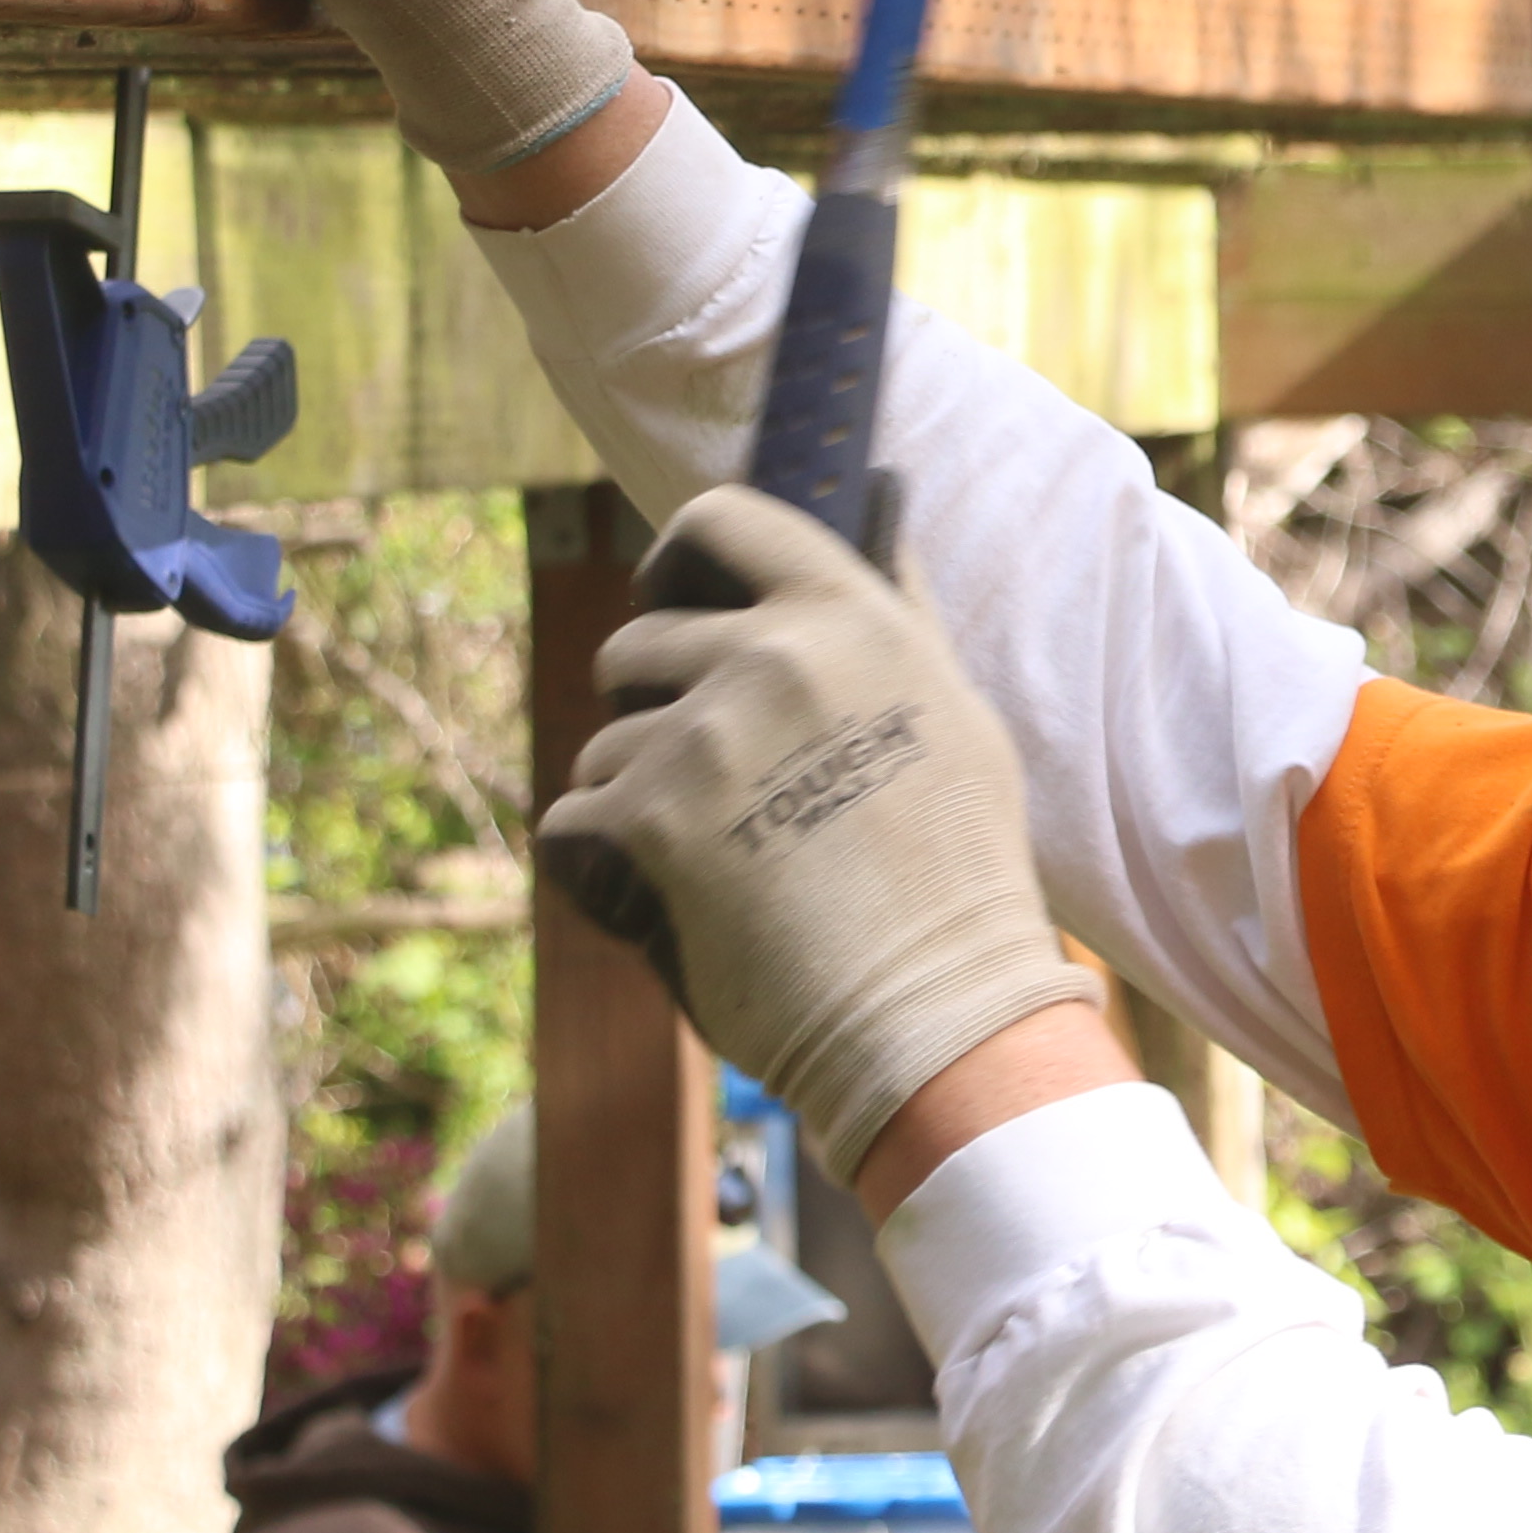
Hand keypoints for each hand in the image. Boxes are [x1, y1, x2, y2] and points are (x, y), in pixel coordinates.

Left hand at [536, 487, 1098, 1180]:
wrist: (937, 1013)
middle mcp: (770, 655)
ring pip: (604, 745)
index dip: (678, 562)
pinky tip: (669, 908)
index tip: (676, 606)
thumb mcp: (955, 715)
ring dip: (635, 805)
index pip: (721, 520)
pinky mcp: (646, 819)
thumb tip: (878, 519)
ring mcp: (702, 736)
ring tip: (716, 873)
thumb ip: (898, 617)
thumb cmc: (959, 879)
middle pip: (638, 644)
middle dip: (653, 713)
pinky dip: (602, 873)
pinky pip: (572, 822)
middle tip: (712, 791)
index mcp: (848, 615)